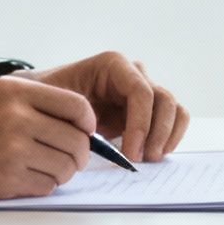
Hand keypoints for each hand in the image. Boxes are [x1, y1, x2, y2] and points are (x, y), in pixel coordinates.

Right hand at [0, 76, 95, 200]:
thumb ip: (30, 104)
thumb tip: (75, 122)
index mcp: (16, 91)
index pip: (77, 106)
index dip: (87, 123)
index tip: (84, 132)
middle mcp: (18, 117)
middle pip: (77, 141)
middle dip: (78, 154)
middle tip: (68, 158)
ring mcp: (13, 150)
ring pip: (65, 167)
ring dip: (61, 173)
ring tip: (43, 169)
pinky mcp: (6, 179)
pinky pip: (46, 186)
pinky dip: (42, 186)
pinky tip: (25, 179)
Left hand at [19, 51, 188, 161]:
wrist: (51, 102)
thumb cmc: (49, 97)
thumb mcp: (49, 98)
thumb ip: (62, 108)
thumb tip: (79, 128)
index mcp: (113, 65)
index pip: (141, 91)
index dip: (141, 123)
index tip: (131, 153)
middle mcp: (134, 73)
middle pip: (163, 99)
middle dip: (156, 133)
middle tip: (142, 160)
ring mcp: (145, 90)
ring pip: (174, 109)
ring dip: (167, 136)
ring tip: (149, 159)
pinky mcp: (150, 109)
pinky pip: (175, 119)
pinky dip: (171, 137)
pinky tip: (155, 154)